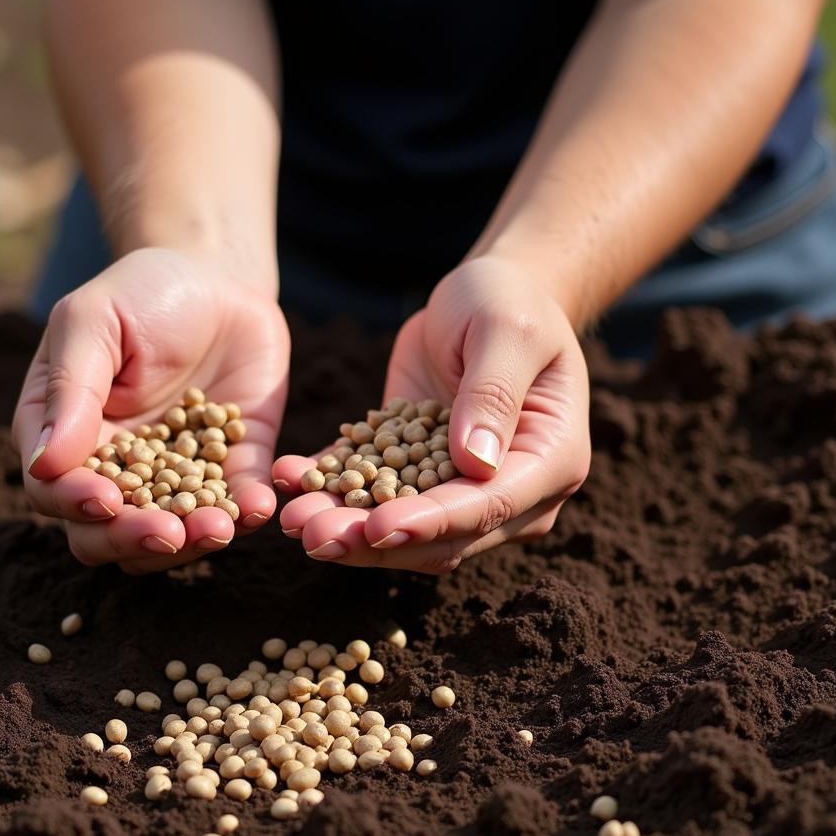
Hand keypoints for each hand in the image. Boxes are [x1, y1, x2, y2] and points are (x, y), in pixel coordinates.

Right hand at [13, 247, 288, 572]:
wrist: (215, 278)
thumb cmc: (139, 292)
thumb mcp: (93, 323)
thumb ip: (71, 391)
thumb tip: (47, 464)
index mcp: (66, 435)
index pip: (55, 490)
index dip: (77, 504)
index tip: (106, 501)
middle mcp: (117, 468)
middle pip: (108, 531)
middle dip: (136, 539)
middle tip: (168, 533)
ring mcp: (177, 475)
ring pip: (173, 533)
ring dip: (193, 538)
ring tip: (218, 527)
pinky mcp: (233, 466)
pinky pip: (238, 500)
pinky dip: (247, 511)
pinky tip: (259, 508)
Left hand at [273, 257, 589, 572]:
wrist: (486, 294)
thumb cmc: (509, 302)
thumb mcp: (506, 330)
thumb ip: (492, 393)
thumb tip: (475, 464)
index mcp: (548, 462)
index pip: (488, 507)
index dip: (431, 523)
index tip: (377, 528)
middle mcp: (510, 492)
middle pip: (440, 537)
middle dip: (374, 540)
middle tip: (313, 537)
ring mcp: (460, 490)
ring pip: (400, 529)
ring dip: (345, 529)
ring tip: (292, 521)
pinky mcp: (413, 474)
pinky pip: (369, 491)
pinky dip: (330, 491)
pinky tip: (288, 479)